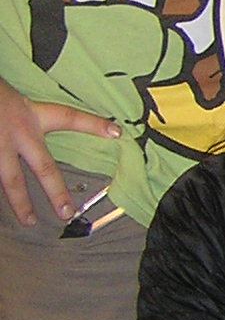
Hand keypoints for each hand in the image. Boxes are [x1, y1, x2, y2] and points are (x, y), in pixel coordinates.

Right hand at [0, 76, 119, 225]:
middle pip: (42, 167)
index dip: (94, 124)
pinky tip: (4, 208)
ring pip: (11, 180)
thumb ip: (27, 116)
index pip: (69, 118)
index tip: (117, 132)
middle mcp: (18, 133)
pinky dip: (0, 192)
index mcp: (32, 116)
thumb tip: (70, 129)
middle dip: (56, 192)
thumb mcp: (13, 98)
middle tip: (67, 213)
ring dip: (21, 203)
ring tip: (29, 221)